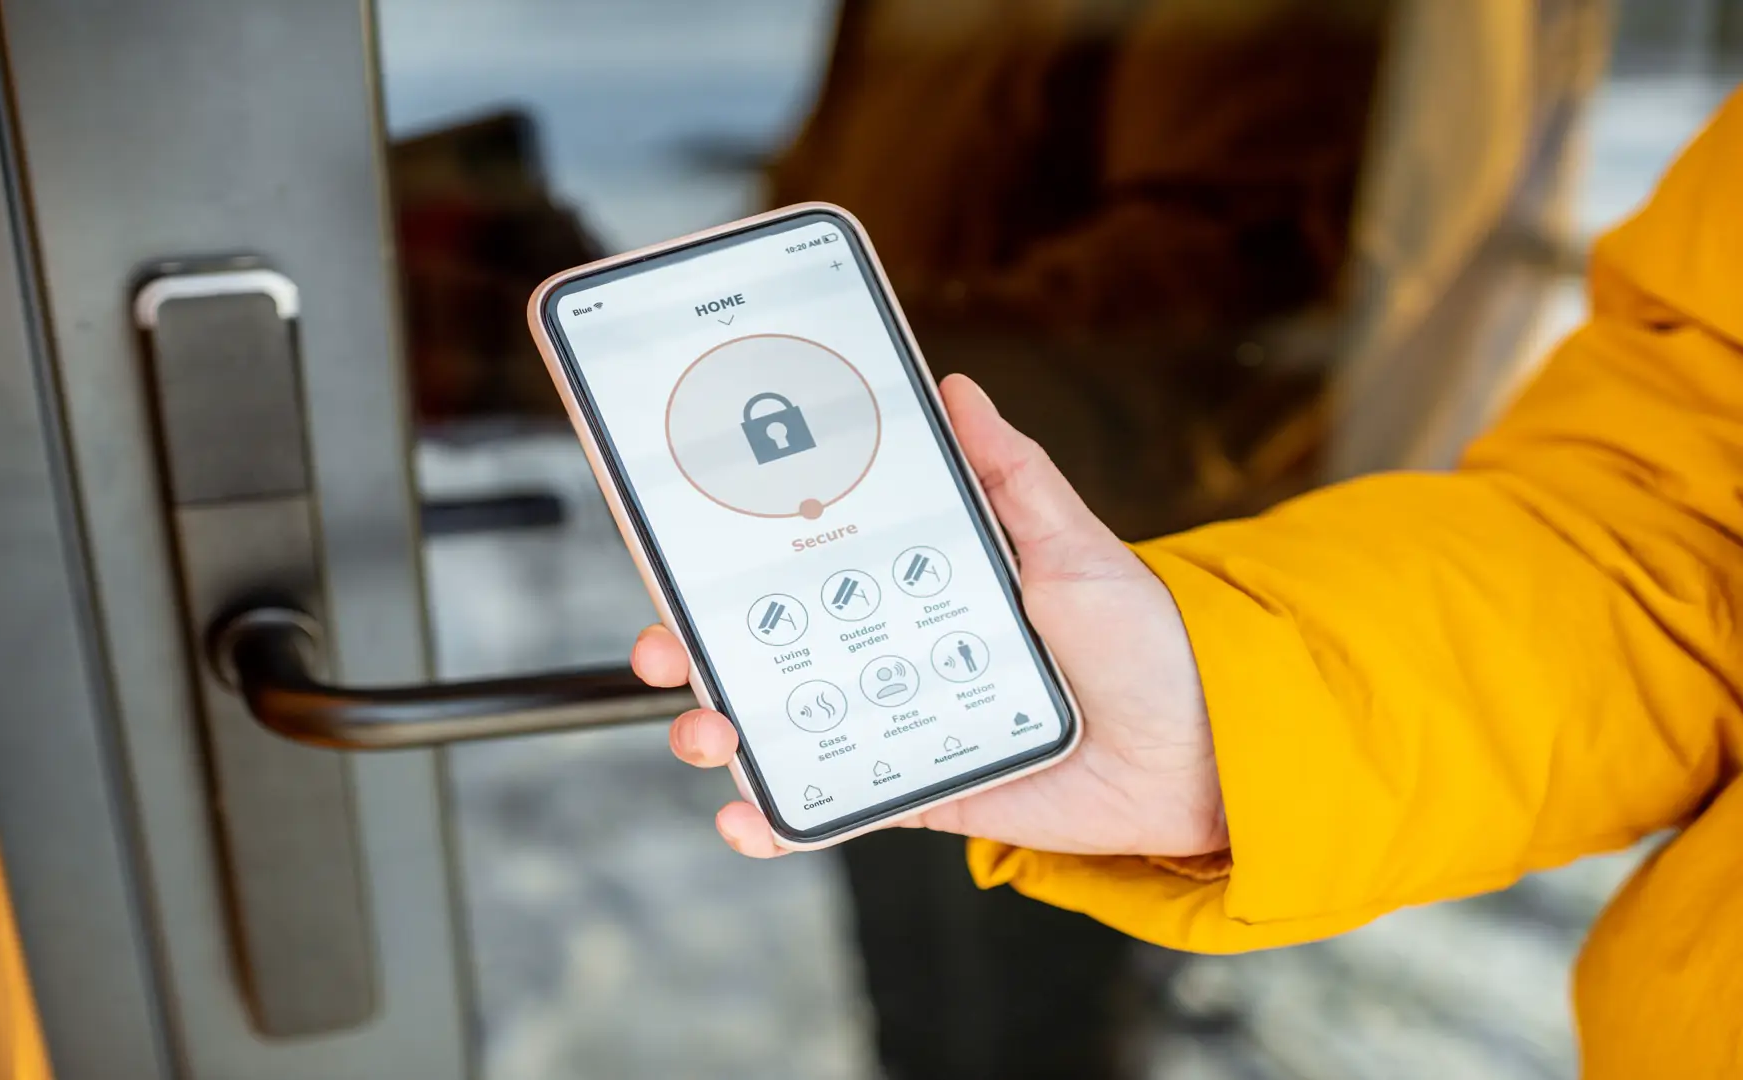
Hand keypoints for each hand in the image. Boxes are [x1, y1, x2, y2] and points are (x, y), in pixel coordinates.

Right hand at [632, 374, 1226, 858]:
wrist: (1203, 741)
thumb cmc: (1142, 632)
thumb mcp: (1067, 539)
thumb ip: (1008, 472)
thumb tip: (958, 390)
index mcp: (909, 583)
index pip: (799, 567)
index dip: (728, 563)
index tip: (675, 552)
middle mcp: (888, 650)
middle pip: (765, 649)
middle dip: (695, 650)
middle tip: (668, 649)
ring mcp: (897, 722)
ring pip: (783, 729)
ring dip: (722, 734)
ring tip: (707, 734)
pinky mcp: (919, 791)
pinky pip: (836, 807)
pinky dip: (781, 823)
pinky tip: (748, 820)